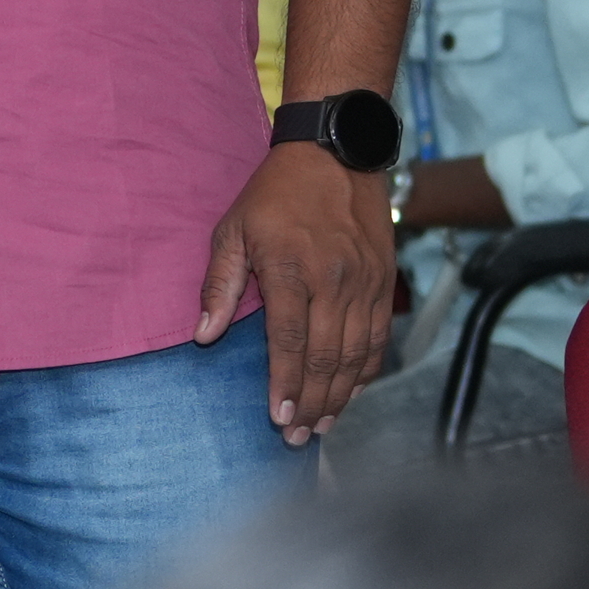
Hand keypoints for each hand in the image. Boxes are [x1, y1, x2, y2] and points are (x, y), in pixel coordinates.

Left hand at [201, 141, 400, 444]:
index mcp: (292, 269)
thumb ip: (219, 284)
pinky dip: (367, 370)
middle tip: (297, 436)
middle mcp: (333, 280)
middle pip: (325, 357)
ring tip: (321, 425)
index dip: (284, 385)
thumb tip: (204, 335)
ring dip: (339, 396)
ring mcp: (364, 282)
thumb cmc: (276, 192)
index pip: (289, 342)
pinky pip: (379, 337)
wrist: (337, 151)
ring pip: (356, 354)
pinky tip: (352, 393)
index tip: (277, 418)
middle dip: (311, 403)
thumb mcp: (233, 228)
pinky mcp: (384, 280)